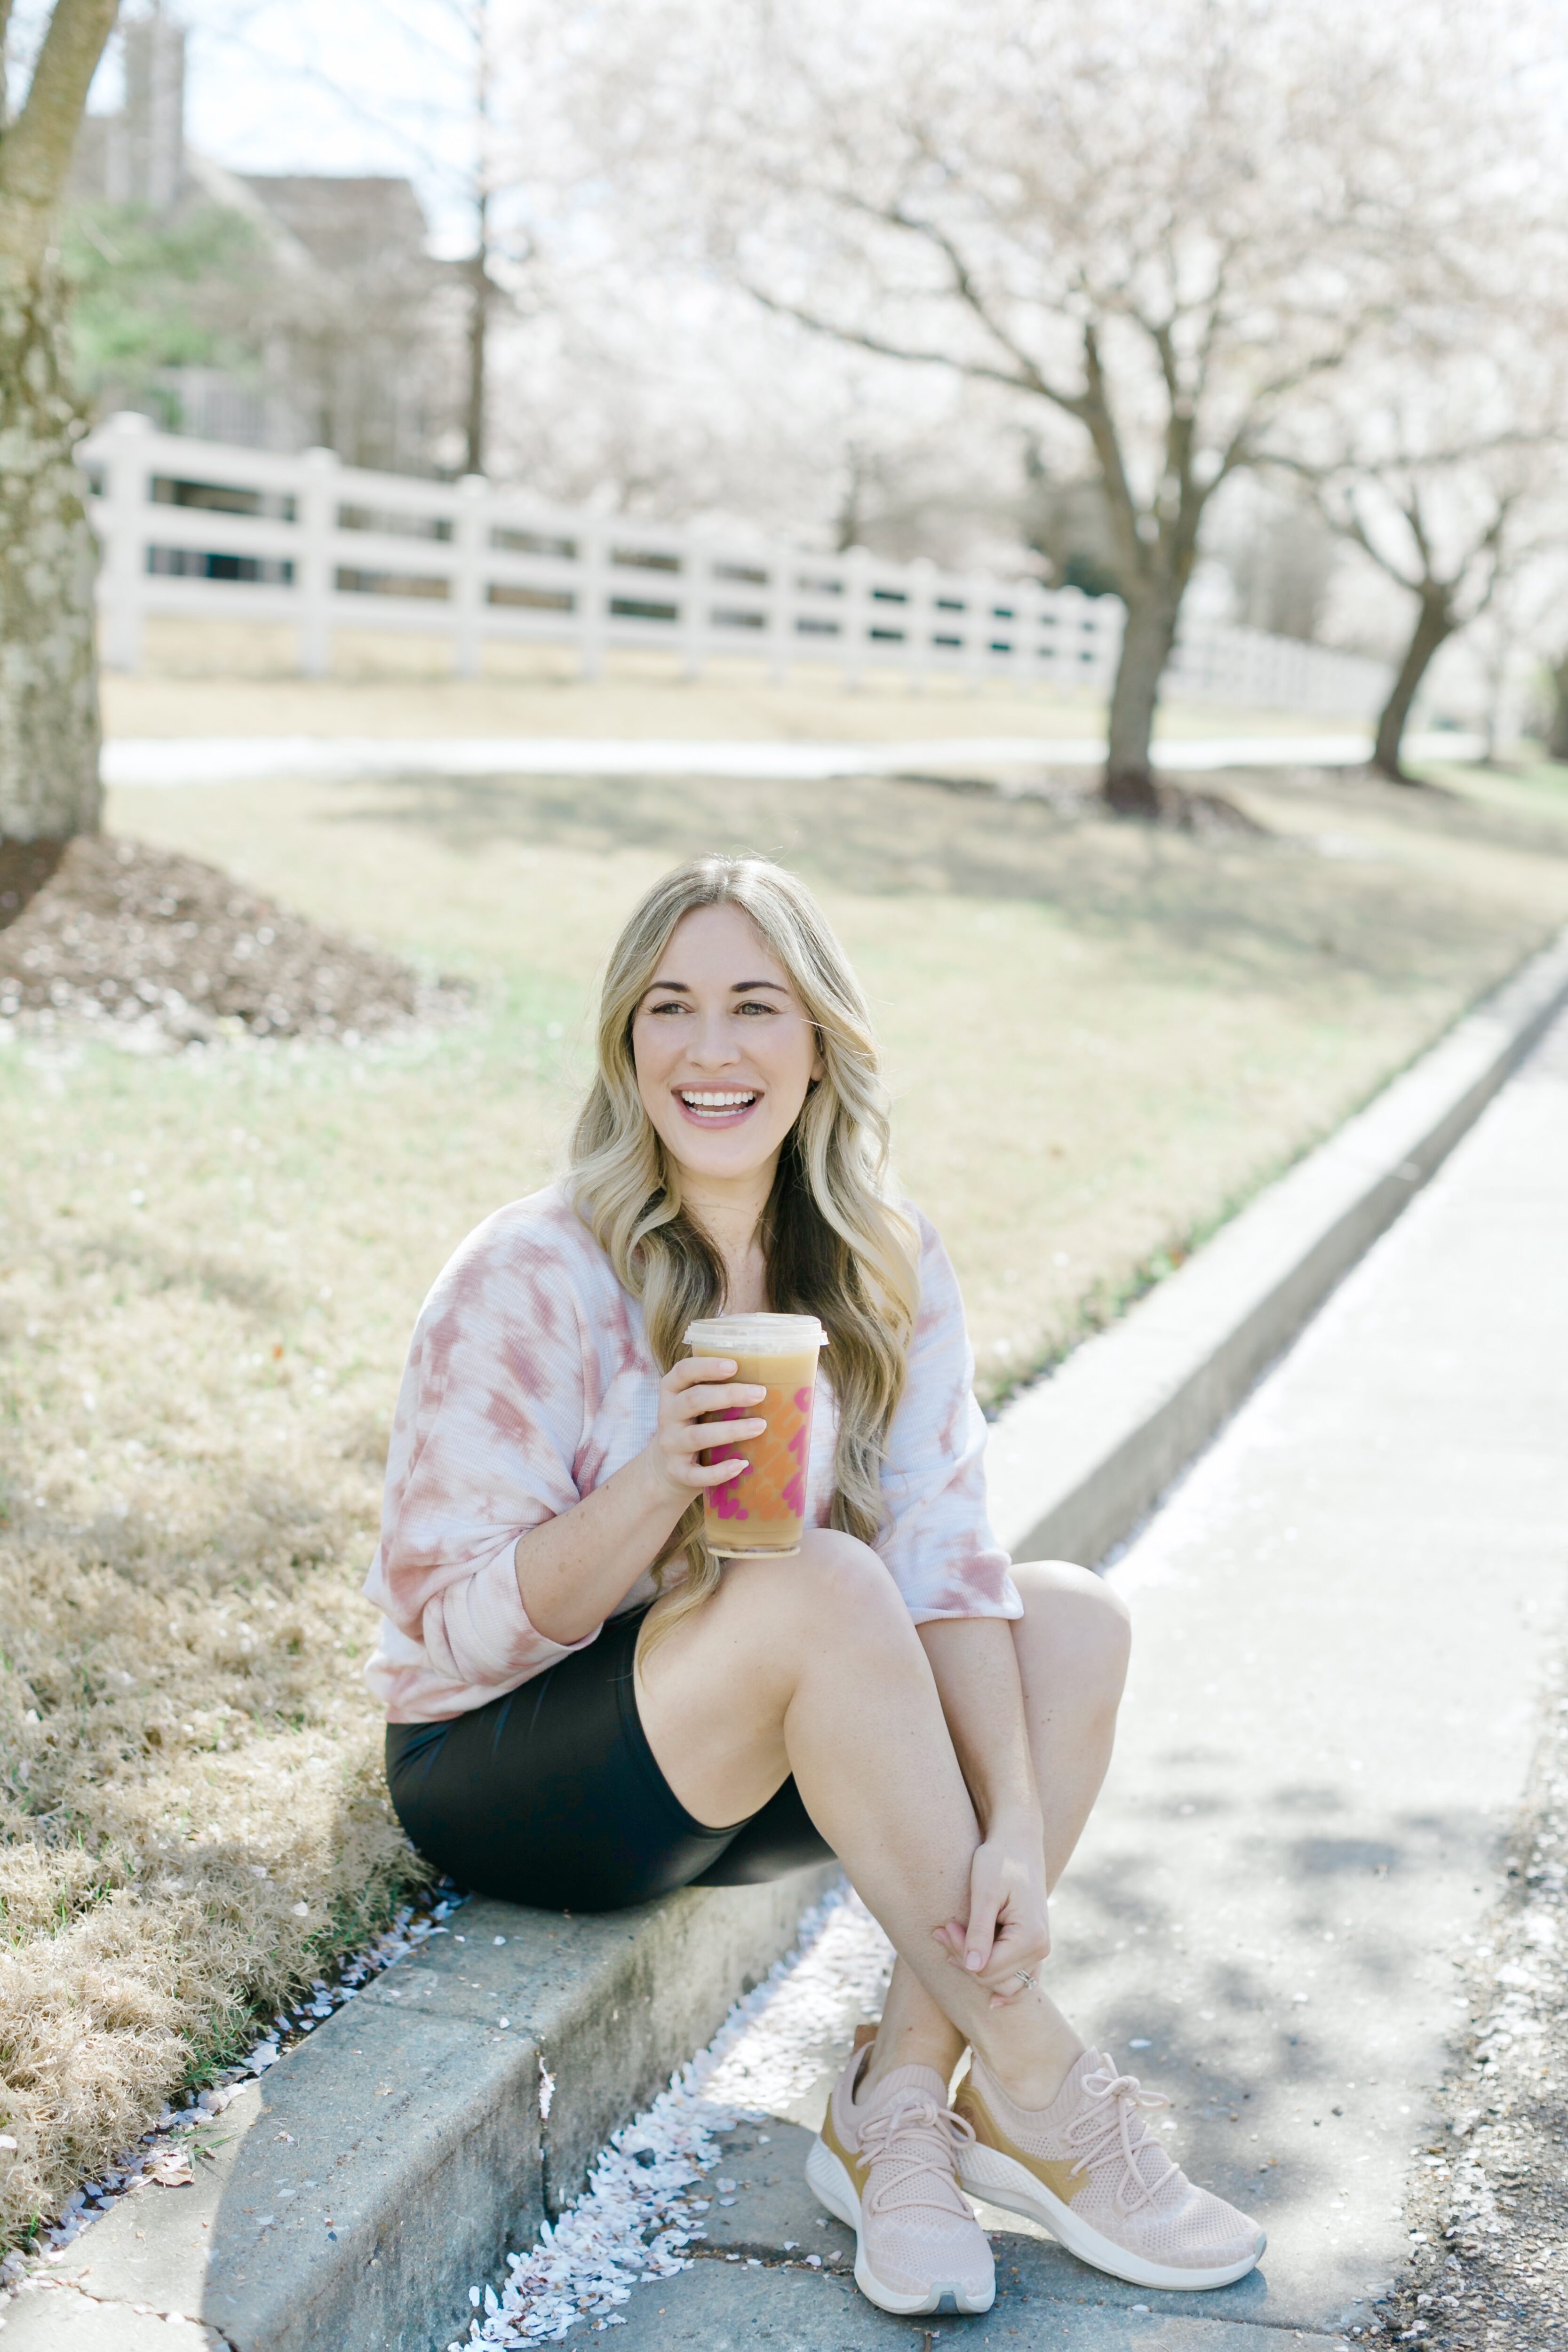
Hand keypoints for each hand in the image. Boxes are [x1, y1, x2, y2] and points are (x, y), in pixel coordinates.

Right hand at [643, 1356, 767, 1509]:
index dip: (706, 1367)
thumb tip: (774, 1378)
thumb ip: (720, 1390)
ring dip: (731, 1430)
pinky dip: (720, 1471)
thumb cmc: (695, 1425)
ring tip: (760, 1426)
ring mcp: (671, 1445)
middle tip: (760, 1393)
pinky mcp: (677, 1472)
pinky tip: (741, 1465)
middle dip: (728, 1395)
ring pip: (698, 1436)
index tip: (734, 1365)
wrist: (666, 1469)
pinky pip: (697, 1474)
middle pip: (694, 1400)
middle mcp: (667, 1415)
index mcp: (672, 1391)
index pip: (683, 1371)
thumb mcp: (697, 1404)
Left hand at [932, 1816, 1049, 2006]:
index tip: (943, 1927)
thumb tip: (972, 1968)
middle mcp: (1041, 1949)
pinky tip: (985, 1993)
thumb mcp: (984, 1893)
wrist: (1018, 1840)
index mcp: (1031, 1938)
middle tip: (941, 1930)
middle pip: (993, 1978)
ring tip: (950, 1941)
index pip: (987, 1969)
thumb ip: (979, 1932)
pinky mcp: (1033, 1946)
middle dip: (963, 1958)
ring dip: (976, 1968)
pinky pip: (1019, 1978)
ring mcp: (1040, 1950)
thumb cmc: (999, 1860)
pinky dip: (998, 1981)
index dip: (959, 1953)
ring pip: (1004, 1983)